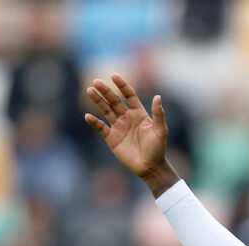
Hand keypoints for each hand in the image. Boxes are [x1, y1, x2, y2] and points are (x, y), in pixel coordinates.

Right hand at [84, 74, 178, 194]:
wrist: (150, 167)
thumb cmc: (158, 149)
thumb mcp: (160, 130)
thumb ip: (158, 114)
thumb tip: (158, 97)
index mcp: (139, 113)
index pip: (129, 95)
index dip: (122, 85)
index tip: (114, 76)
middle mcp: (127, 117)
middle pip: (114, 100)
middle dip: (106, 91)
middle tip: (96, 81)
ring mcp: (118, 127)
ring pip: (106, 110)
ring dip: (98, 101)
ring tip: (90, 91)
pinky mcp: (112, 138)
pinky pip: (101, 127)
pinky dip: (94, 122)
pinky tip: (88, 116)